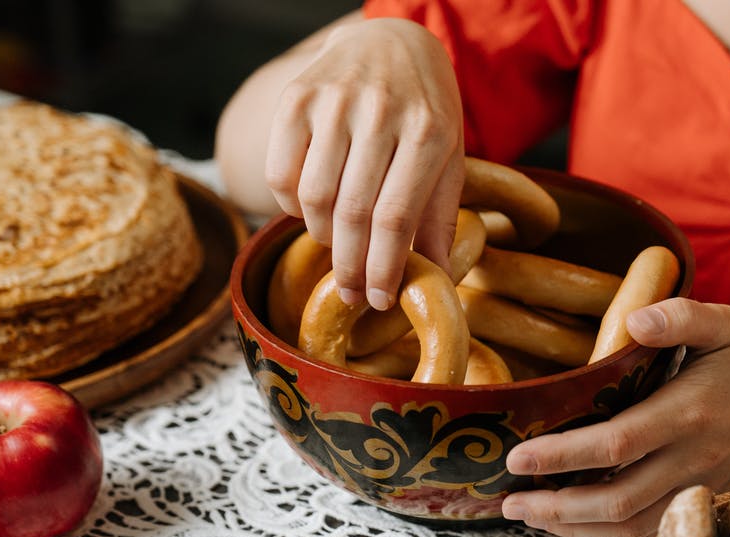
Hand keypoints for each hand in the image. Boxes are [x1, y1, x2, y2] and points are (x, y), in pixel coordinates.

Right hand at [266, 18, 464, 310]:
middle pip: (353, 213)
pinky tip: (311, 209)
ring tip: (337, 244)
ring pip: (313, 197)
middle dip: (349, 267)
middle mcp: (380, 113)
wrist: (391, 43)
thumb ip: (439, 220)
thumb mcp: (448, 159)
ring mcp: (335, 102)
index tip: (377, 301)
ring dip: (322, 236)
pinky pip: (280, 172)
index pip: (396, 219)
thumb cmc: (424, 113)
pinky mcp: (296, 96)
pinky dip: (289, 205)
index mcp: (428, 133)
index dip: (382, 269)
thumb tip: (437, 284)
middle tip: (349, 294)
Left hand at [500, 298, 729, 536]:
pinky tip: (574, 523)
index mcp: (688, 412)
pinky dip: (608, 534)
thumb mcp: (726, 321)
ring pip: (631, 526)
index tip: (516, 457)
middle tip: (507, 502)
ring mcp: (700, 486)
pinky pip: (652, 530)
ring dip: (575, 528)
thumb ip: (680, 316)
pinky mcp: (705, 499)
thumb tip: (634, 319)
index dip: (562, 456)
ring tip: (530, 516)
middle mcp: (693, 458)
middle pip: (616, 499)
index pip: (615, 444)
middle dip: (555, 506)